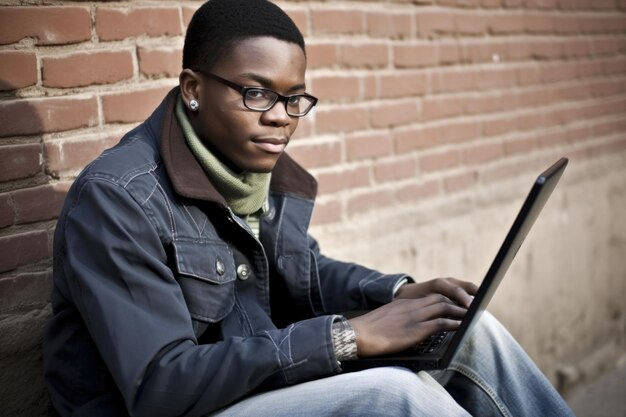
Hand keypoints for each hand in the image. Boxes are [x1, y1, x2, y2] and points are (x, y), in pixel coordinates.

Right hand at [348, 277, 477, 356]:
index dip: (447, 301)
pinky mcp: (415, 330)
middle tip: (470, 310)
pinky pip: (440, 323)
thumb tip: (402, 329)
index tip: (457, 305)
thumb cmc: (366, 331)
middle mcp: (411, 306)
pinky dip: (454, 324)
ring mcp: (413, 317)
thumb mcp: (385, 319)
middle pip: (441, 299)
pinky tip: (462, 327)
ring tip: (472, 317)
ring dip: (460, 312)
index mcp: (403, 303)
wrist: (356, 334)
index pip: (431, 297)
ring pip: (444, 308)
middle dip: (457, 304)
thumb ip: (397, 319)